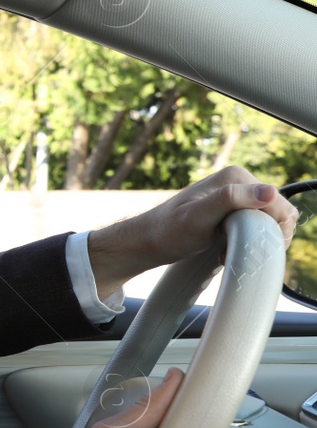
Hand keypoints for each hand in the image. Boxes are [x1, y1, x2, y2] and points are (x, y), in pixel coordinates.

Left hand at [87, 166, 294, 296]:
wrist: (149, 241)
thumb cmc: (169, 231)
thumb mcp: (198, 217)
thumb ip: (230, 200)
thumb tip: (269, 192)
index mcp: (237, 176)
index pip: (278, 202)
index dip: (273, 228)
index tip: (250, 245)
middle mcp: (240, 181)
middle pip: (278, 213)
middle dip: (265, 236)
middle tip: (238, 250)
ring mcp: (237, 196)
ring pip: (270, 222)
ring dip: (257, 241)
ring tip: (229, 250)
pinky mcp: (234, 211)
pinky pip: (257, 227)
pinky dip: (249, 242)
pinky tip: (227, 250)